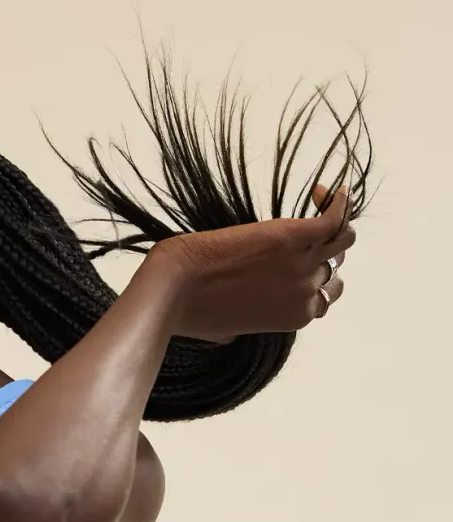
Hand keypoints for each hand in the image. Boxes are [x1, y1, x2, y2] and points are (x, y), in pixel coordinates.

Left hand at [152, 181, 356, 341]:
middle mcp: (304, 294)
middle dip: (319, 255)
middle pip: (332, 272)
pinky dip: (337, 203)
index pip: (323, 300)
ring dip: (336, 227)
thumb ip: (242, 325)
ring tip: (320, 207)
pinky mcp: (292, 237)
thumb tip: (234, 327)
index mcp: (293, 318)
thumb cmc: (191, 310)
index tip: (297, 265)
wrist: (176, 288)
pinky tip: (322, 191)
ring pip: (344, 244)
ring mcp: (301, 265)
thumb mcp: (224, 330)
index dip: (313, 283)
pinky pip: (334, 219)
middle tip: (300, 237)